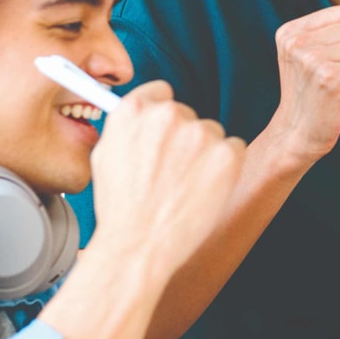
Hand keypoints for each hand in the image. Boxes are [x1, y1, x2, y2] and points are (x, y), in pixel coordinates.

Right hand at [88, 82, 245, 276]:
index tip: (165, 132)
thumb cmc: (121, 209)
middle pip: (188, 115)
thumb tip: (140, 114)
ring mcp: (200, 133)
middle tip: (171, 173)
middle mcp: (168, 115)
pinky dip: (225, 168)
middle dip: (184, 140)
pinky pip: (234, 150)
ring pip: (212, 134)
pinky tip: (204, 189)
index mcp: (133, 111)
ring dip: (205, 154)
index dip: (162, 115)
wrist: (140, 245)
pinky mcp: (227, 153)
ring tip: (183, 187)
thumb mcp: (105, 157)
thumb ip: (125, 128)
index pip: (161, 93)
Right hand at [267, 5, 339, 164]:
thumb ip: (321, 30)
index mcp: (289, 32)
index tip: (325, 61)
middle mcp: (297, 42)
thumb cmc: (308, 92)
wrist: (296, 132)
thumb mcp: (302, 54)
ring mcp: (312, 59)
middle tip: (331, 76)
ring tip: (335, 85)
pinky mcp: (330, 77)